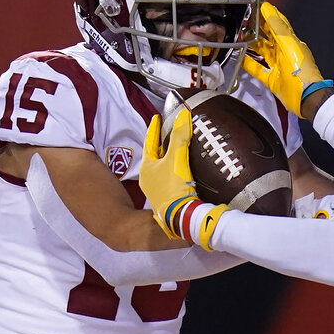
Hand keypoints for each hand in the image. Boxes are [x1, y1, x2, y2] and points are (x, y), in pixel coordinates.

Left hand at [140, 109, 203, 240]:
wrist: (181, 218)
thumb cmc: (173, 188)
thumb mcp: (176, 159)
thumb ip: (179, 136)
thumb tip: (183, 115)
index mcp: (147, 167)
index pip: (150, 142)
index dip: (154, 128)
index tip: (157, 117)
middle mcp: (149, 179)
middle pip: (155, 155)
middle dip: (162, 143)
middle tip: (168, 131)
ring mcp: (158, 191)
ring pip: (163, 168)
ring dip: (170, 158)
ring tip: (178, 148)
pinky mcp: (169, 199)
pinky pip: (171, 179)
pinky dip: (177, 170)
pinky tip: (186, 170)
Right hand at [244, 1, 333, 117]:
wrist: (307, 96)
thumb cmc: (301, 69)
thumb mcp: (289, 45)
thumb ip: (278, 27)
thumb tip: (268, 8)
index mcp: (290, 42)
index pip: (278, 23)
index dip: (268, 13)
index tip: (256, 4)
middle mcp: (284, 52)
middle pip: (269, 36)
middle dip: (258, 27)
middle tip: (244, 18)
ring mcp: (277, 66)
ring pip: (262, 51)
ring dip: (251, 43)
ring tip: (238, 35)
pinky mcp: (272, 79)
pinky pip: (258, 69)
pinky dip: (248, 63)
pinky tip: (239, 57)